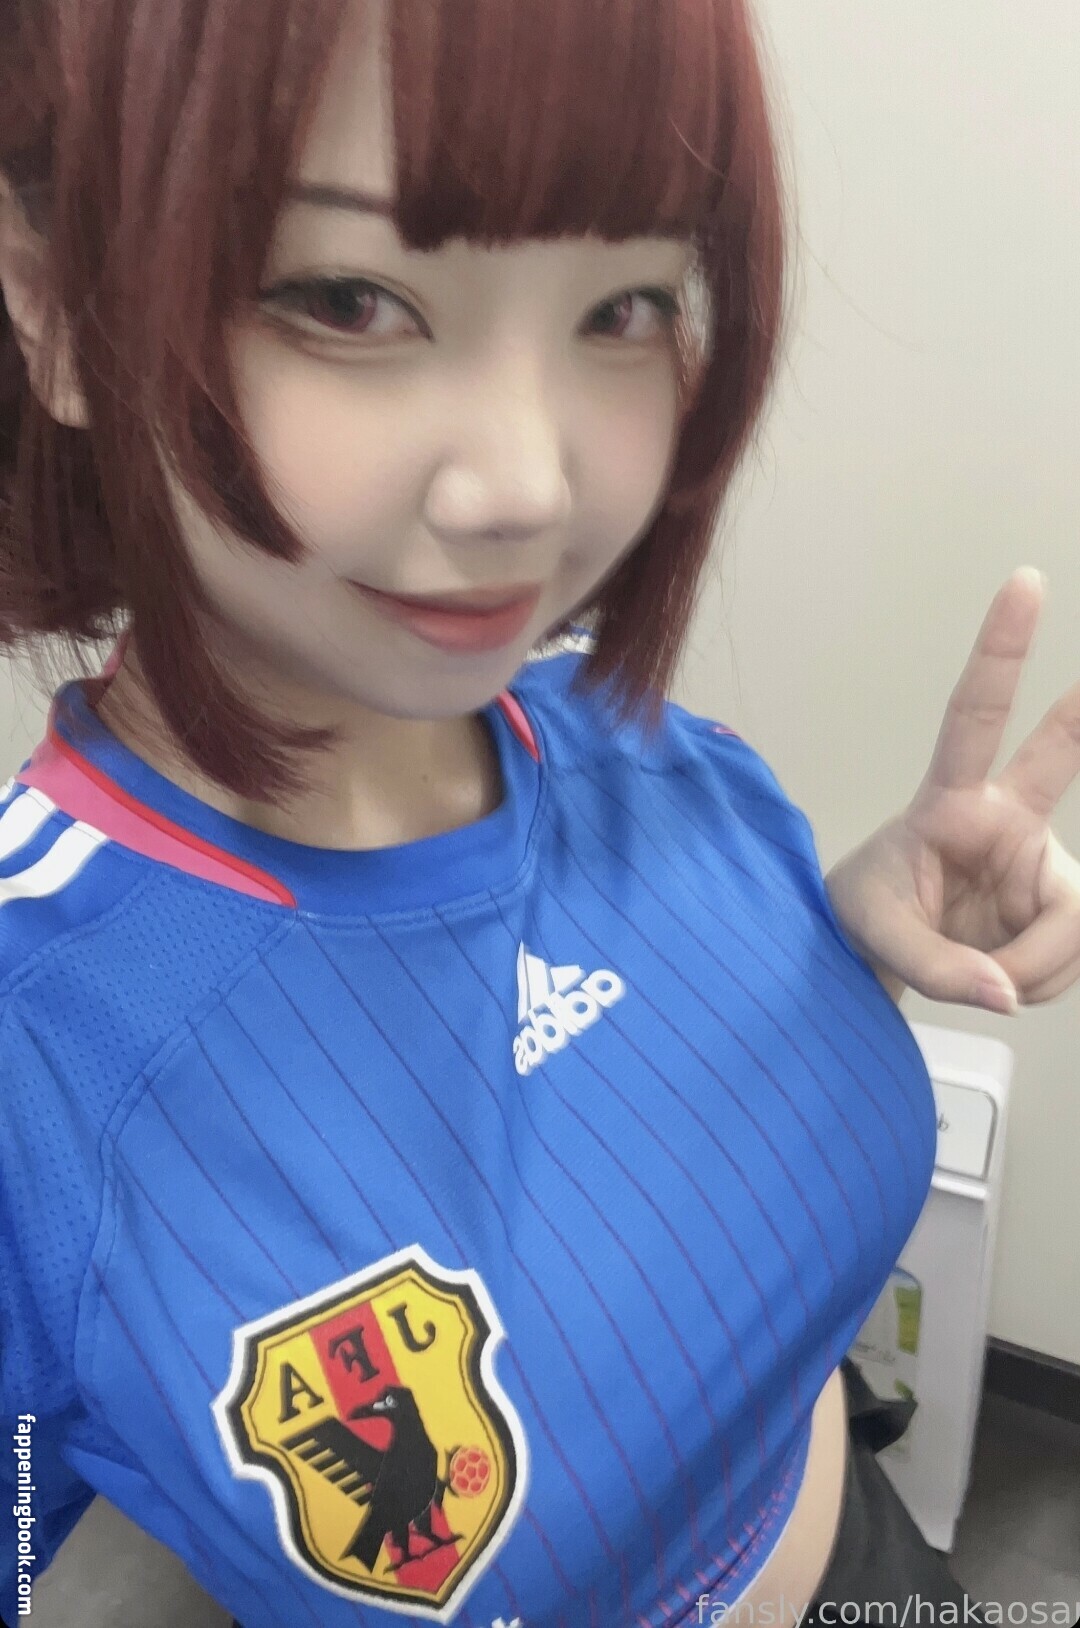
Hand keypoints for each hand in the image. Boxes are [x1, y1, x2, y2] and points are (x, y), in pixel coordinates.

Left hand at [824, 568, 1079, 1013]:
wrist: (875, 951)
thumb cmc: (867, 914)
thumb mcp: (876, 937)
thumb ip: (937, 968)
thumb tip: (1005, 993)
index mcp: (950, 804)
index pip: (975, 719)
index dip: (1003, 652)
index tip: (1025, 583)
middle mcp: (1007, 822)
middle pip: (1059, 757)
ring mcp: (1039, 863)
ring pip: (1071, 923)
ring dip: (1032, 970)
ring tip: (983, 978)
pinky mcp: (1057, 907)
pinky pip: (1068, 959)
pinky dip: (1037, 983)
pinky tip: (1005, 978)